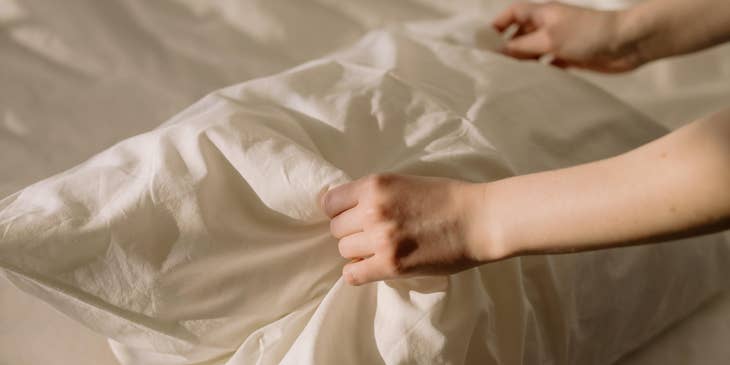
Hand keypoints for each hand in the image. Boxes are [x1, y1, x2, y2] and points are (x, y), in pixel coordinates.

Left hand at [320, 174, 502, 285]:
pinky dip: (358, 272)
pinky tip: (370, 268)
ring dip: (358, 251)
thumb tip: (344, 208)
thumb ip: (374, 193)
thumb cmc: (447, 198)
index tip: (351, 216)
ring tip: (379, 249)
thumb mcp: (403, 182)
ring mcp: (380, 239)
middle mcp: (372, 210)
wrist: (478, 219)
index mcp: (375, 185)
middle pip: (336, 228)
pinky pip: (353, 274)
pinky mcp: (391, 265)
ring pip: (344, 250)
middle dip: (351, 232)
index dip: (339, 211)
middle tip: (372, 234)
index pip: (330, 202)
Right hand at [492, 2, 642, 72]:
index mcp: (542, 14)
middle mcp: (548, 26)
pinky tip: (531, 84)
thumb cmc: (588, 34)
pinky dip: (539, 72)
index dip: (496, 26)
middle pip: (519, 34)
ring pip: (532, 52)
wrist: (628, 43)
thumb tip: (497, 53)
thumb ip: (522, 46)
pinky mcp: (569, 57)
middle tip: (491, 68)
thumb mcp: (550, 39)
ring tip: (507, 79)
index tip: (483, 45)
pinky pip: (547, 65)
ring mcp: (559, 42)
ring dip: (522, 63)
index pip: (512, 14)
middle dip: (506, 48)